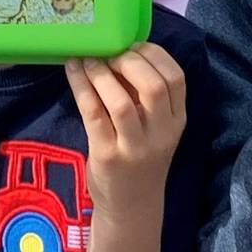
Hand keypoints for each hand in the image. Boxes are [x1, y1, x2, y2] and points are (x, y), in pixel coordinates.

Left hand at [68, 42, 186, 210]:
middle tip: (109, 53)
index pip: (176, 78)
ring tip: (87, 59)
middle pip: (154, 86)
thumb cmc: (141, 158)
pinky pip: (93, 114)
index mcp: (177, 121)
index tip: (132, 45)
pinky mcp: (107, 156)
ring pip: (121, 102)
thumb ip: (147, 96)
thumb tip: (120, 50)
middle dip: (129, 61)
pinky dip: (82, 87)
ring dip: (101, 73)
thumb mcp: (156, 128)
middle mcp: (161, 133)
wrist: (131, 206)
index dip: (154, 54)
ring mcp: (134, 147)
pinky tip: (73, 71)